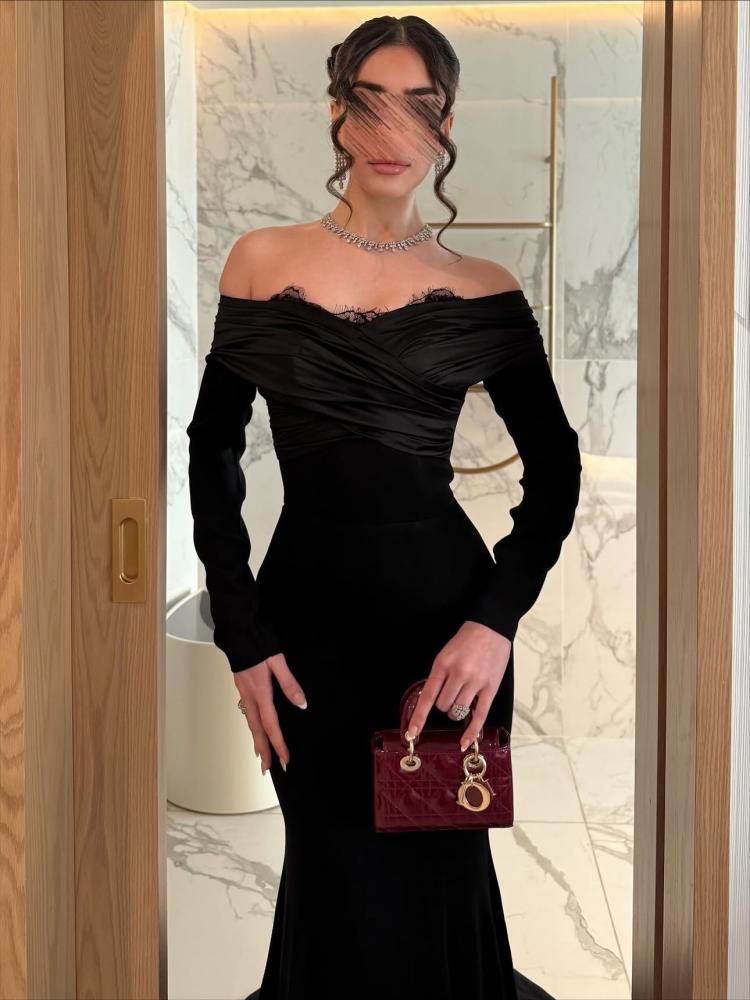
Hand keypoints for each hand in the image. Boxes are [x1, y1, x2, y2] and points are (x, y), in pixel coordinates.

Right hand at [234, 651, 306, 773]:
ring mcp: (243, 691)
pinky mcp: (241, 685)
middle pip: (256, 729)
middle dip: (263, 750)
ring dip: (256, 739)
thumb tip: (301, 704)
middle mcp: (249, 695)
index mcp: (260, 691)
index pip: (271, 724)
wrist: (237, 630)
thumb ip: (290, 684)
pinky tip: (255, 726)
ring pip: (250, 721)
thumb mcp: (278, 661)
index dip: (278, 744)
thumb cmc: (257, 643)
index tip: (285, 759)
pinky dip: (252, 724)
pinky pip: (247, 711)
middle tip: (268, 769)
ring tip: (261, 754)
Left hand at [403, 621, 510, 751]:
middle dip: (443, 704)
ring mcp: (476, 682)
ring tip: (462, 697)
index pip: (427, 697)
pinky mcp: (491, 688)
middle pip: (443, 706)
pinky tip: (465, 742)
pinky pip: (479, 716)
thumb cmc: (466, 641)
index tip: (411, 733)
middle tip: (451, 692)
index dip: (419, 718)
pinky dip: (471, 732)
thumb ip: (438, 677)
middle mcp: (459, 674)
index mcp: (443, 664)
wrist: (491, 627)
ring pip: (458, 711)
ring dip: (456, 710)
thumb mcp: (445, 654)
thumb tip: (431, 702)